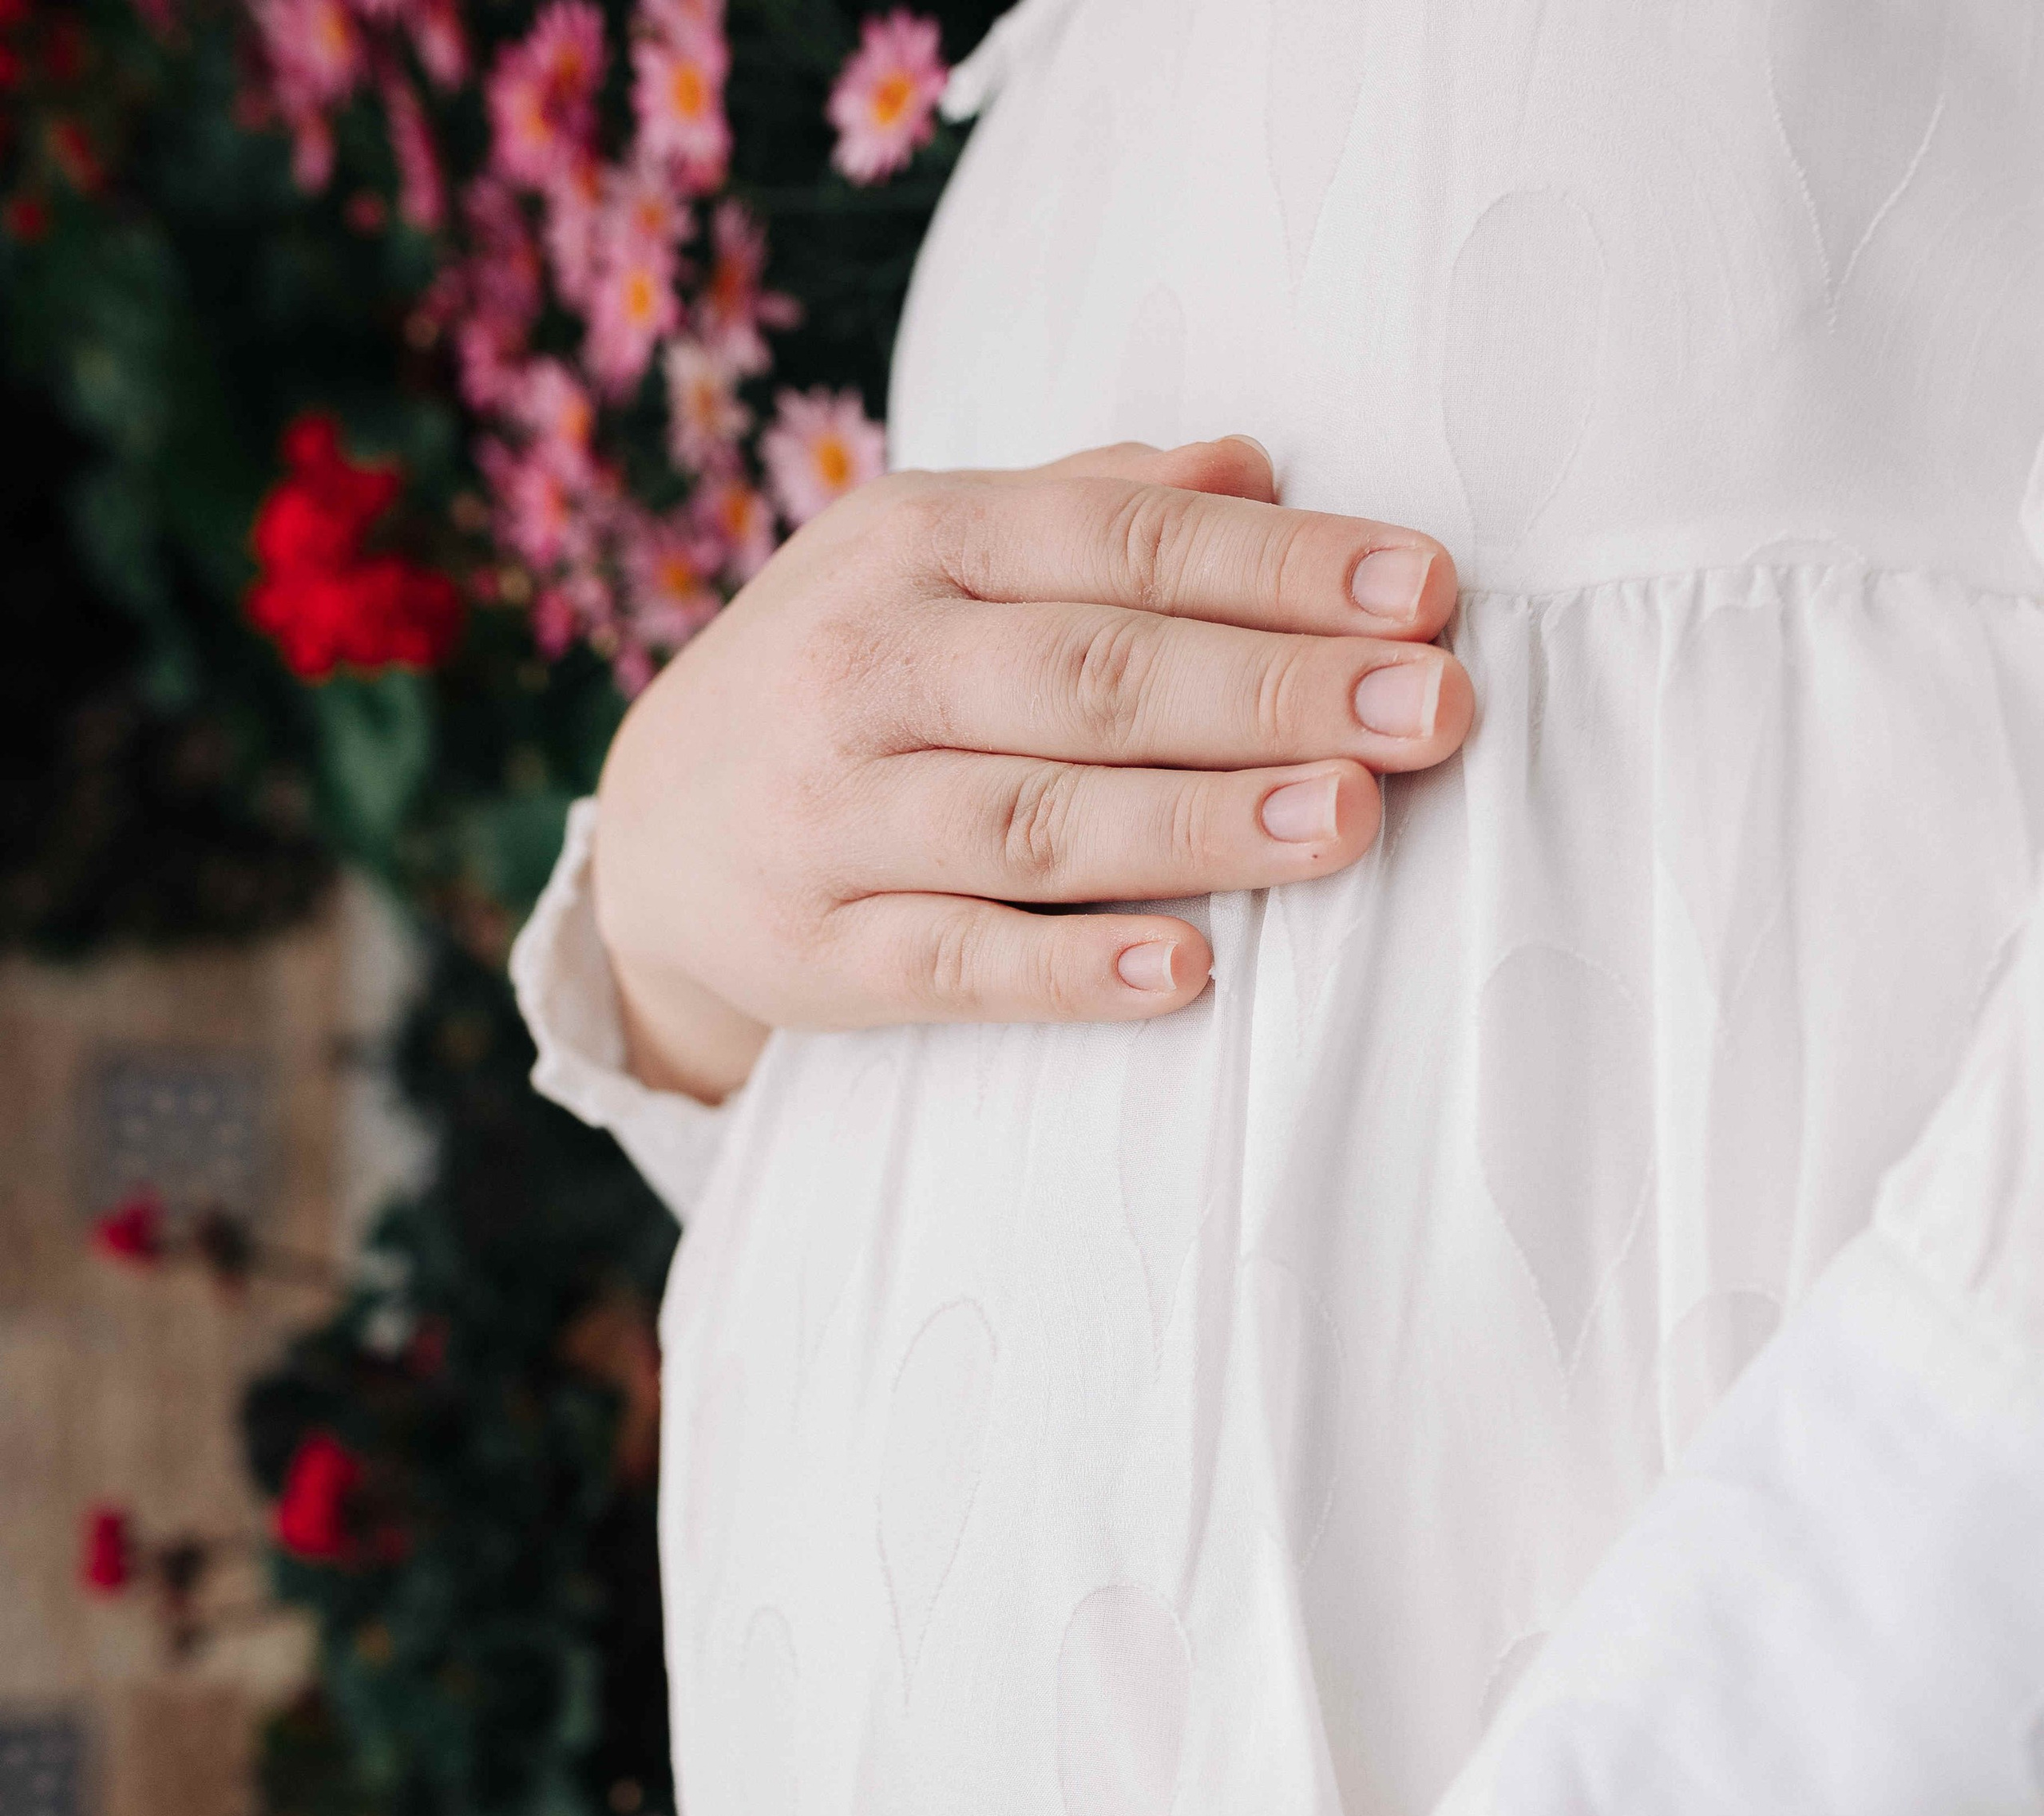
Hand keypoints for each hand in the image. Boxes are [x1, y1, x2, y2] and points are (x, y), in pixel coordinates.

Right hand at [594, 436, 1470, 1100]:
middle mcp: (870, 667)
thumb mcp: (932, 561)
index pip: (1127, 546)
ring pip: (1039, 819)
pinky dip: (1070, 970)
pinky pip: (957, 964)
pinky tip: (1186, 972)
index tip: (1426, 594)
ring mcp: (838, 818)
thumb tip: (1253, 462)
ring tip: (1349, 821)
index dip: (1283, 568)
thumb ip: (1086, 510)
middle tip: (1434, 710)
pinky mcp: (821, 956)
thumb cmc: (846, 681)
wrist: (649, 839)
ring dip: (1203, 823)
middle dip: (1277, 690)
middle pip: (1099, 676)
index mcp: (916, 543)